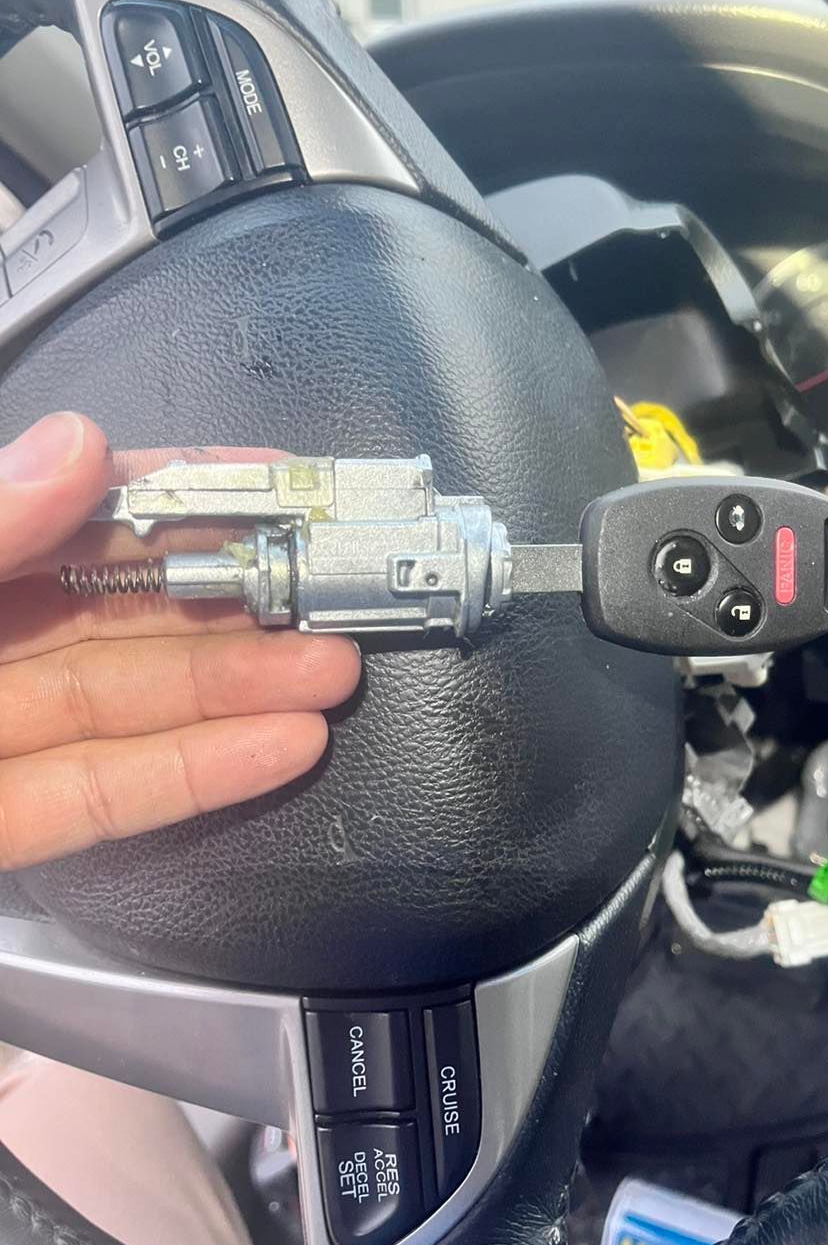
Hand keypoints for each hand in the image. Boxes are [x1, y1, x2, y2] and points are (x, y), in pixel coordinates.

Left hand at [0, 413, 360, 870]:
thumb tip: (79, 447)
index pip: (82, 513)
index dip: (181, 490)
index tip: (276, 484)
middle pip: (122, 613)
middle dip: (234, 601)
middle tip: (328, 594)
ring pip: (127, 707)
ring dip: (238, 691)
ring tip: (332, 674)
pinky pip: (99, 797)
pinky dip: (192, 776)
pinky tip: (280, 746)